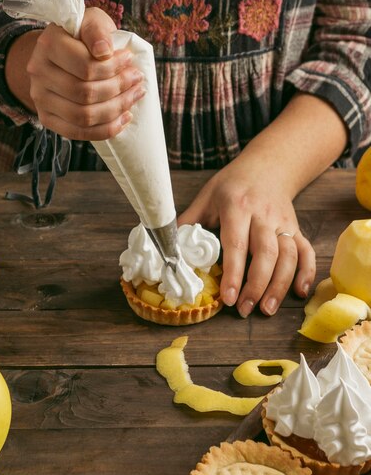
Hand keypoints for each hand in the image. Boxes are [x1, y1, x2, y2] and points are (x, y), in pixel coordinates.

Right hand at [6, 7, 144, 139]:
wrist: (60, 55)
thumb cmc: (82, 37)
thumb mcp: (91, 21)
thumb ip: (98, 30)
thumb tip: (105, 52)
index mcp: (48, 44)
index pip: (85, 66)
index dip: (113, 67)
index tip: (130, 59)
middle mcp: (38, 72)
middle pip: (85, 93)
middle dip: (119, 88)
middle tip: (137, 80)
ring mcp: (40, 98)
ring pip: (84, 116)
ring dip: (116, 109)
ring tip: (134, 96)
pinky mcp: (47, 118)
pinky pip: (78, 133)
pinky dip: (106, 129)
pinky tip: (124, 118)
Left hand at [178, 160, 315, 316]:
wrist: (267, 166)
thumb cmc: (231, 185)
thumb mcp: (206, 198)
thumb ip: (188, 223)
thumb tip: (167, 249)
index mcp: (237, 207)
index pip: (236, 244)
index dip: (232, 273)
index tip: (227, 298)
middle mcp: (264, 215)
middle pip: (266, 253)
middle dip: (256, 285)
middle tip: (244, 309)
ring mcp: (283, 223)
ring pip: (288, 256)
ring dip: (279, 285)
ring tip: (266, 309)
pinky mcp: (296, 229)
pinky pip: (307, 252)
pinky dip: (307, 273)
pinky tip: (299, 293)